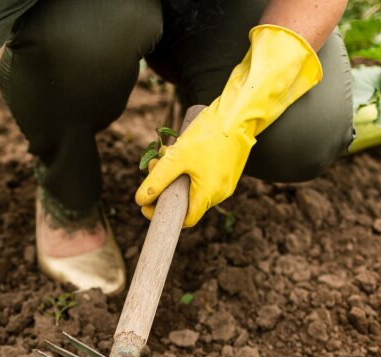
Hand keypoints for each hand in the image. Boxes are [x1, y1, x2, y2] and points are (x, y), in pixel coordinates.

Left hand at [135, 25, 322, 227]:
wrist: (240, 113)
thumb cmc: (209, 135)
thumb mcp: (176, 158)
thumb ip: (157, 181)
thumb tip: (140, 201)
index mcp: (209, 195)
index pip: (185, 220)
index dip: (163, 214)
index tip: (146, 204)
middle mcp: (220, 193)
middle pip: (186, 200)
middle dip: (165, 185)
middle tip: (154, 164)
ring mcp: (226, 181)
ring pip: (193, 186)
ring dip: (174, 172)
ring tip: (165, 152)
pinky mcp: (228, 169)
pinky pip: (203, 176)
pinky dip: (188, 167)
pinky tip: (180, 149)